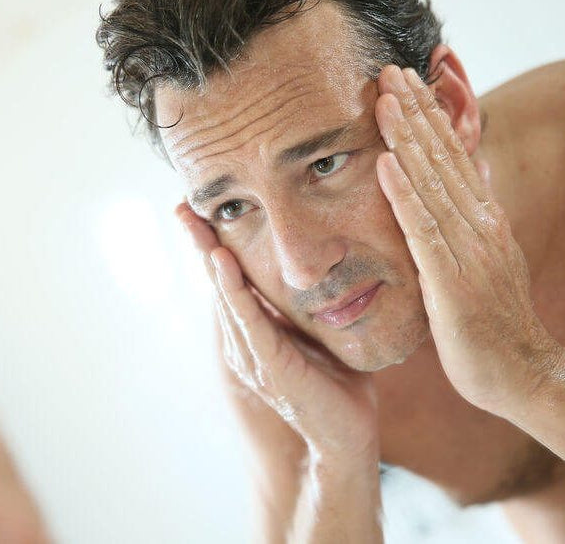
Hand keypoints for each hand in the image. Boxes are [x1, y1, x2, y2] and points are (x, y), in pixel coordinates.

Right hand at [175, 202, 379, 461]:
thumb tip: (305, 272)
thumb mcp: (315, 334)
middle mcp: (245, 343)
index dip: (215, 248)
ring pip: (228, 299)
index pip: (232, 283)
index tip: (202, 214)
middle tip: (185, 207)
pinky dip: (235, 292)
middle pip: (219, 285)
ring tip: (198, 225)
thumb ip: (300, 307)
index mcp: (256, 332)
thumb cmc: (336, 383)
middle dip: (202, 245)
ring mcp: (253, 356)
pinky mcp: (271, 367)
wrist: (346, 435)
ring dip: (212, 261)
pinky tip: (224, 264)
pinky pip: (251, 323)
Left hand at [374, 65, 554, 410]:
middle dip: (415, 113)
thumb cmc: (491, 321)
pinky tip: (386, 165)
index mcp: (482, 221)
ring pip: (433, 184)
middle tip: (389, 71)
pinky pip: (424, 230)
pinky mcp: (452, 281)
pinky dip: (405, 195)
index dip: (430, 120)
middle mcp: (479, 225)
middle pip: (443, 159)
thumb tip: (467, 182)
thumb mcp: (485, 262)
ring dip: (407, 139)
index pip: (454, 160)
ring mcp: (468, 251)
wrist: (518, 373)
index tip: (406, 87)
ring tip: (384, 98)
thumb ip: (473, 223)